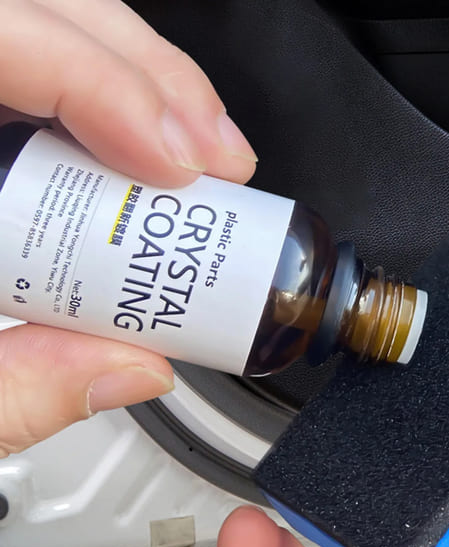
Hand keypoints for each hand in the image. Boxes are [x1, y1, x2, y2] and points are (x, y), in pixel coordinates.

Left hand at [0, 0, 256, 456]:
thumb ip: (15, 392)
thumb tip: (136, 368)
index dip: (99, 84)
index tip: (176, 162)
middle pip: (35, 9)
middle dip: (151, 78)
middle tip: (213, 158)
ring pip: (47, 23)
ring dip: (145, 82)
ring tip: (197, 153)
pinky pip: (36, 71)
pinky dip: (109, 101)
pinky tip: (148, 149)